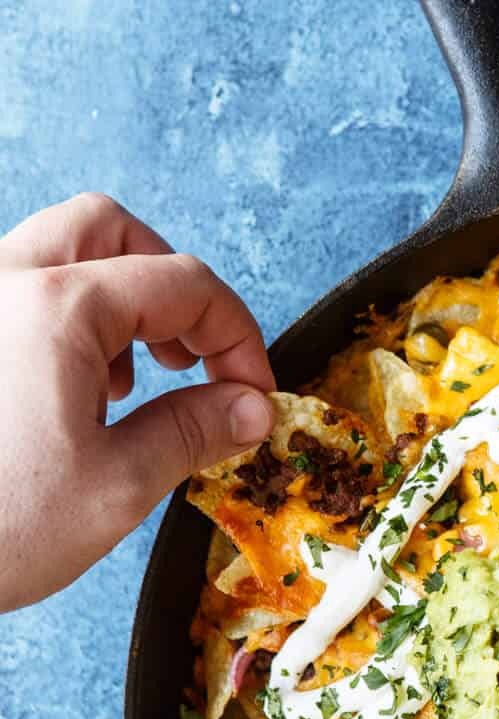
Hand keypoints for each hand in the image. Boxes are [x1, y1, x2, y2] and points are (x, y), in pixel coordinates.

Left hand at [0, 193, 274, 610]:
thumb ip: (194, 432)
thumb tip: (251, 409)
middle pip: (110, 230)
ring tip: (128, 383)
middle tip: (194, 356)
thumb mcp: (116, 488)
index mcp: (57, 307)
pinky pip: (15, 294)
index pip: (184, 284)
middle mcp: (3, 283)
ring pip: (55, 254)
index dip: (238, 336)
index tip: (253, 394)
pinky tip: (69, 397)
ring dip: (113, 299)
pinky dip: (61, 321)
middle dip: (168, 285)